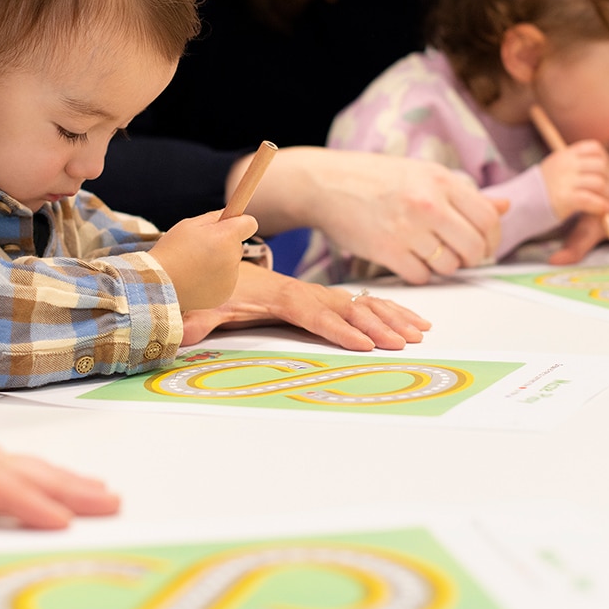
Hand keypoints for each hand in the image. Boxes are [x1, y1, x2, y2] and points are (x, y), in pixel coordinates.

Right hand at [148, 210, 258, 310]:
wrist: (158, 284)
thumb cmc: (172, 250)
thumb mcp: (189, 225)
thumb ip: (214, 217)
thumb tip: (231, 213)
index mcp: (226, 237)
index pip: (250, 224)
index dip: (240, 222)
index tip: (230, 225)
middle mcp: (233, 258)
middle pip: (237, 245)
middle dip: (224, 244)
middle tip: (199, 249)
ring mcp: (231, 279)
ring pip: (231, 264)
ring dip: (219, 263)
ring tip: (194, 266)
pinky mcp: (225, 294)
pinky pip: (226, 281)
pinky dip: (215, 279)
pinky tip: (197, 279)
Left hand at [180, 264, 429, 349]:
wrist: (196, 263)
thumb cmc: (198, 286)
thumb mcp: (193, 302)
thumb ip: (195, 318)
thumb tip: (189, 329)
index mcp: (273, 293)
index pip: (312, 312)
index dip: (338, 329)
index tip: (365, 345)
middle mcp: (295, 290)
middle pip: (343, 307)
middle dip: (376, 324)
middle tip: (407, 342)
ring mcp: (305, 292)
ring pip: (353, 303)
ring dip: (387, 315)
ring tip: (419, 330)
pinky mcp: (309, 298)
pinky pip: (349, 304)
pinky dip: (378, 309)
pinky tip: (404, 319)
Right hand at [238, 148, 507, 283]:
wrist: (326, 183)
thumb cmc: (376, 178)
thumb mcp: (422, 174)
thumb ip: (465, 193)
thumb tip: (505, 207)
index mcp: (441, 180)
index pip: (488, 219)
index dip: (492, 239)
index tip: (483, 246)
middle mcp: (428, 204)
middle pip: (474, 247)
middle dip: (471, 258)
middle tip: (460, 256)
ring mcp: (407, 228)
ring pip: (449, 265)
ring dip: (444, 266)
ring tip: (429, 254)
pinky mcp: (387, 250)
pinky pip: (421, 276)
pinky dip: (419, 273)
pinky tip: (409, 259)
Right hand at [539, 140, 608, 219]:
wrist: (521, 204)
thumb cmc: (542, 190)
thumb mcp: (554, 167)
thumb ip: (573, 164)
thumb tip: (601, 169)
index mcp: (564, 155)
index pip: (594, 148)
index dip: (603, 159)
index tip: (600, 171)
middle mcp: (566, 165)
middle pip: (601, 166)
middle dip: (606, 179)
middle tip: (601, 191)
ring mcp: (566, 181)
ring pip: (600, 184)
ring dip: (605, 195)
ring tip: (601, 202)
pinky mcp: (566, 199)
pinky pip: (592, 200)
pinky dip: (601, 206)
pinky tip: (601, 210)